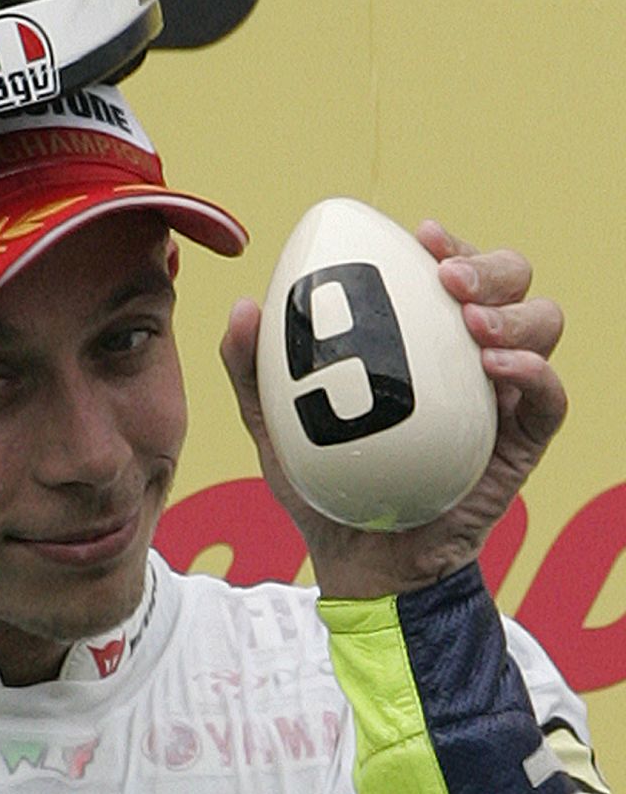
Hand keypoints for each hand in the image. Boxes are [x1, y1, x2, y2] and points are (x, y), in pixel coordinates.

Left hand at [219, 220, 567, 597]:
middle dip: (488, 263)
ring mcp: (499, 397)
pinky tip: (497, 365)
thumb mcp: (271, 418)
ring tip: (469, 322)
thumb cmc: (321, 477)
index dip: (448, 242)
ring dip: (513, 310)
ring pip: (543, 324)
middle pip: (510, 281)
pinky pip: (549, 399)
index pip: (450, 268)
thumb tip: (244, 306)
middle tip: (448, 277)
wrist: (357, 558)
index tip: (421, 235)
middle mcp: (467, 354)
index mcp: (418, 334)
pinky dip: (533, 371)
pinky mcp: (521, 445)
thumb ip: (250, 365)